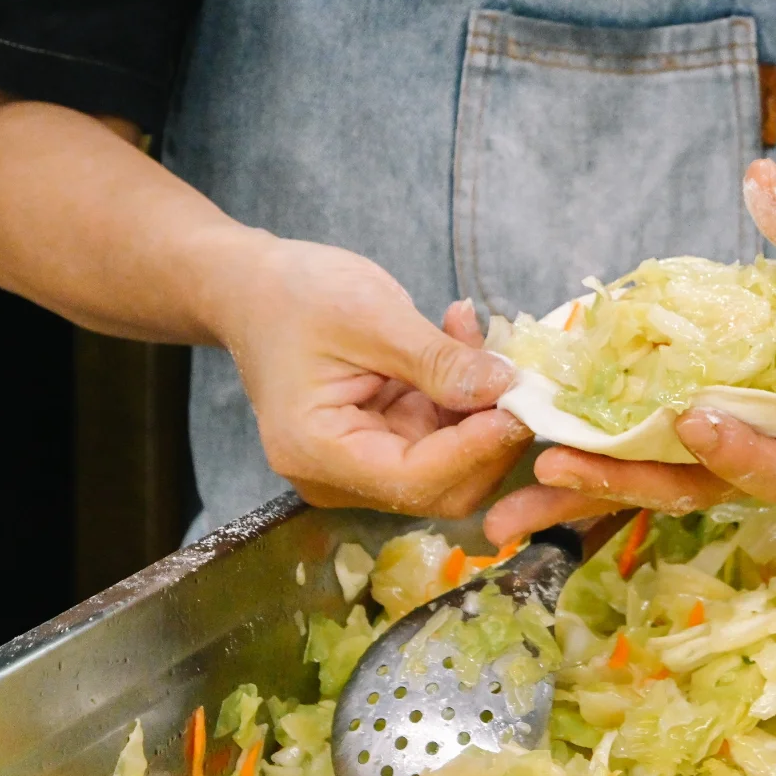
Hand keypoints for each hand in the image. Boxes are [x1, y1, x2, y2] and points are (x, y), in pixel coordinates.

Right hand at [214, 237, 532, 517]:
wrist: (253, 288)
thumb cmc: (294, 295)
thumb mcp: (370, 315)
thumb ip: (438, 360)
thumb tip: (505, 388)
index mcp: (317, 452)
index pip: (415, 478)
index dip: (477, 447)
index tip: (522, 404)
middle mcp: (338, 477)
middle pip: (441, 487)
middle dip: (488, 436)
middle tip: (518, 373)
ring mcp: (362, 465)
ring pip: (451, 463)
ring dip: (480, 408)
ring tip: (474, 334)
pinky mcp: (383, 444)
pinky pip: (441, 435)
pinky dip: (462, 395)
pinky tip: (460, 339)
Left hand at [483, 158, 775, 543]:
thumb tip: (760, 178)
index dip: (738, 451)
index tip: (693, 420)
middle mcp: (768, 462)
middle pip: (692, 489)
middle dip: (620, 485)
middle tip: (550, 471)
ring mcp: (726, 460)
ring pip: (652, 488)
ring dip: (581, 498)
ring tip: (503, 510)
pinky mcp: (694, 446)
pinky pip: (639, 465)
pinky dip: (587, 472)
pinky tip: (519, 475)